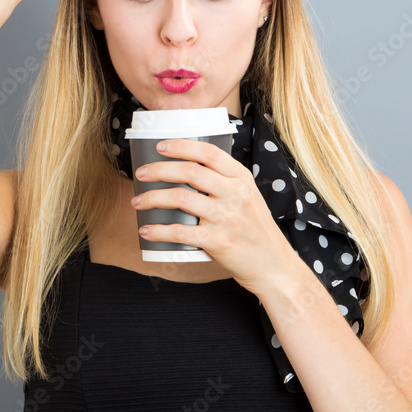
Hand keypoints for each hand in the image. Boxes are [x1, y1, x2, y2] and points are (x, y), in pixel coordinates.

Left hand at [131, 138, 298, 295]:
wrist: (273, 265)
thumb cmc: (256, 230)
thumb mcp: (249, 197)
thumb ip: (226, 182)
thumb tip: (189, 170)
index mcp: (242, 178)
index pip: (209, 153)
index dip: (182, 146)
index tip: (160, 146)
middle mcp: (235, 194)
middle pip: (190, 172)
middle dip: (159, 170)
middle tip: (140, 174)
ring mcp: (226, 217)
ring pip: (180, 198)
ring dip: (152, 198)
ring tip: (137, 202)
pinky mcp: (218, 241)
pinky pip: (180, 232)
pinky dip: (158, 230)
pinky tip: (146, 230)